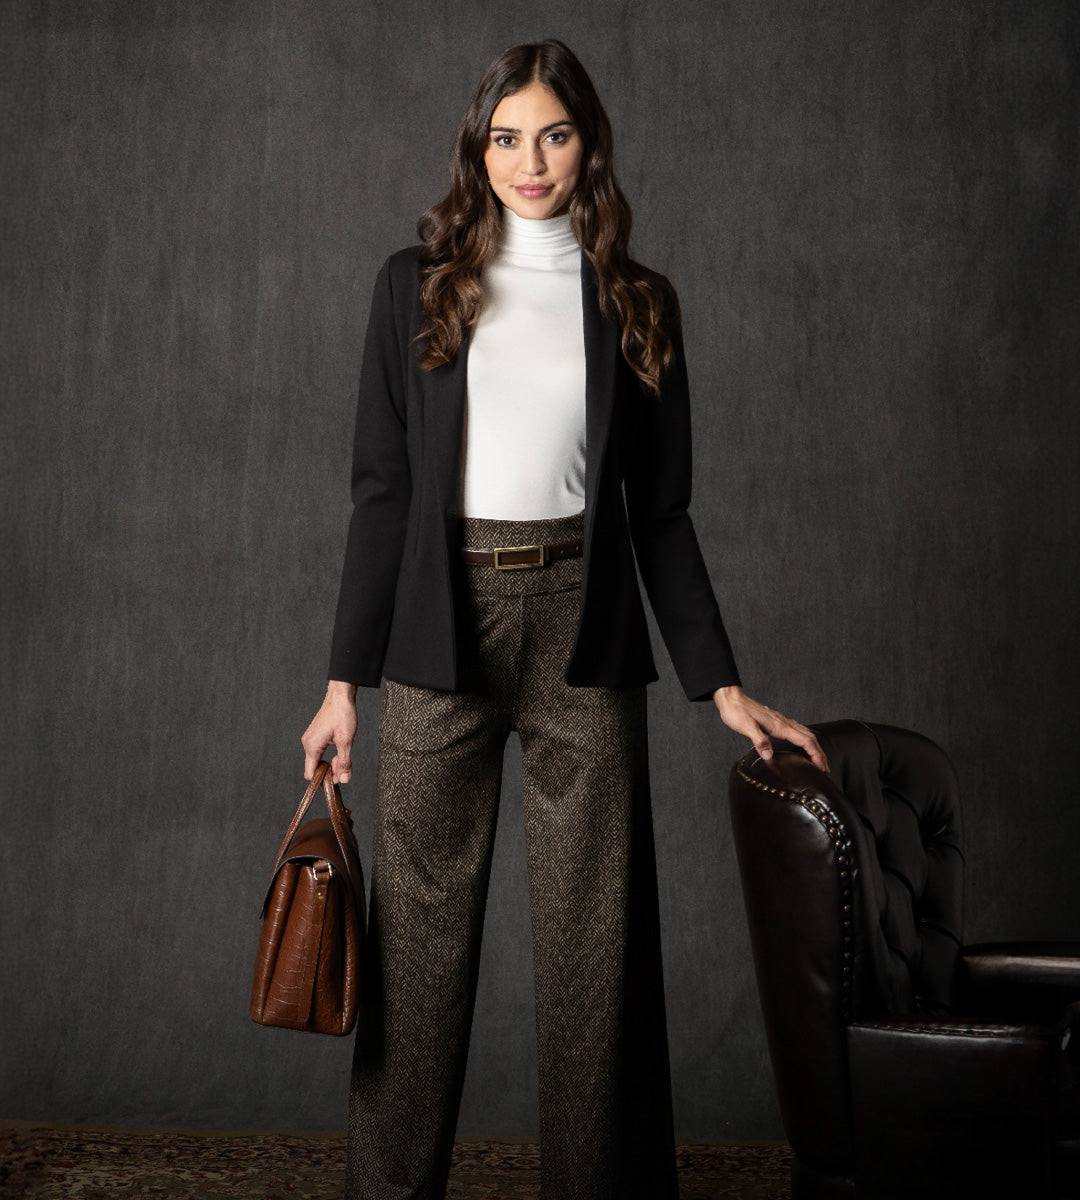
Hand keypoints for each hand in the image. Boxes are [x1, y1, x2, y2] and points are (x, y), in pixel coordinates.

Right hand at [301, 680, 358, 783]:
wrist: (340, 696)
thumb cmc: (342, 714)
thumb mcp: (346, 741)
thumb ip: (344, 762)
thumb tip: (344, 779)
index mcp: (312, 746)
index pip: (310, 774)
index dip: (322, 779)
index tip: (336, 779)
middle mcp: (308, 743)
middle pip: (314, 768)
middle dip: (329, 772)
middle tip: (344, 769)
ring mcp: (311, 739)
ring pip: (318, 760)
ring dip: (330, 763)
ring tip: (343, 758)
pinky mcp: (315, 735)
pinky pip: (319, 751)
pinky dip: (329, 755)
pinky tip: (339, 751)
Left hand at [712, 685, 828, 771]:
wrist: (731, 699)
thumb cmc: (736, 712)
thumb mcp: (745, 726)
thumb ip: (758, 740)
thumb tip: (769, 755)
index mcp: (780, 725)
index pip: (806, 741)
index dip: (816, 754)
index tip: (821, 767)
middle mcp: (784, 723)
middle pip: (810, 738)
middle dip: (820, 754)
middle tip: (824, 769)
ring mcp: (781, 722)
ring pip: (805, 734)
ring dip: (814, 747)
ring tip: (817, 761)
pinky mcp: (776, 722)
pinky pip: (797, 731)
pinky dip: (805, 741)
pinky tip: (801, 747)